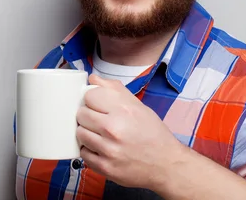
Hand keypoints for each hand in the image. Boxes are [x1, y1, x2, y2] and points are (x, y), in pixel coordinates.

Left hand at [76, 74, 187, 189]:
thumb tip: (92, 78)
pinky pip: (83, 153)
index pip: (89, 95)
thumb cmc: (153, 133)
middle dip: (88, 115)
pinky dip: (90, 150)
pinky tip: (101, 148)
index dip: (93, 99)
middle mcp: (113, 129)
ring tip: (100, 134)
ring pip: (79, 133)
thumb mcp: (138, 106)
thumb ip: (113, 89)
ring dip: (87, 133)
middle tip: (99, 120)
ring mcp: (108, 149)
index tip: (98, 104)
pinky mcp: (104, 167)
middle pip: (81, 114)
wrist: (166, 164)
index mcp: (123, 110)